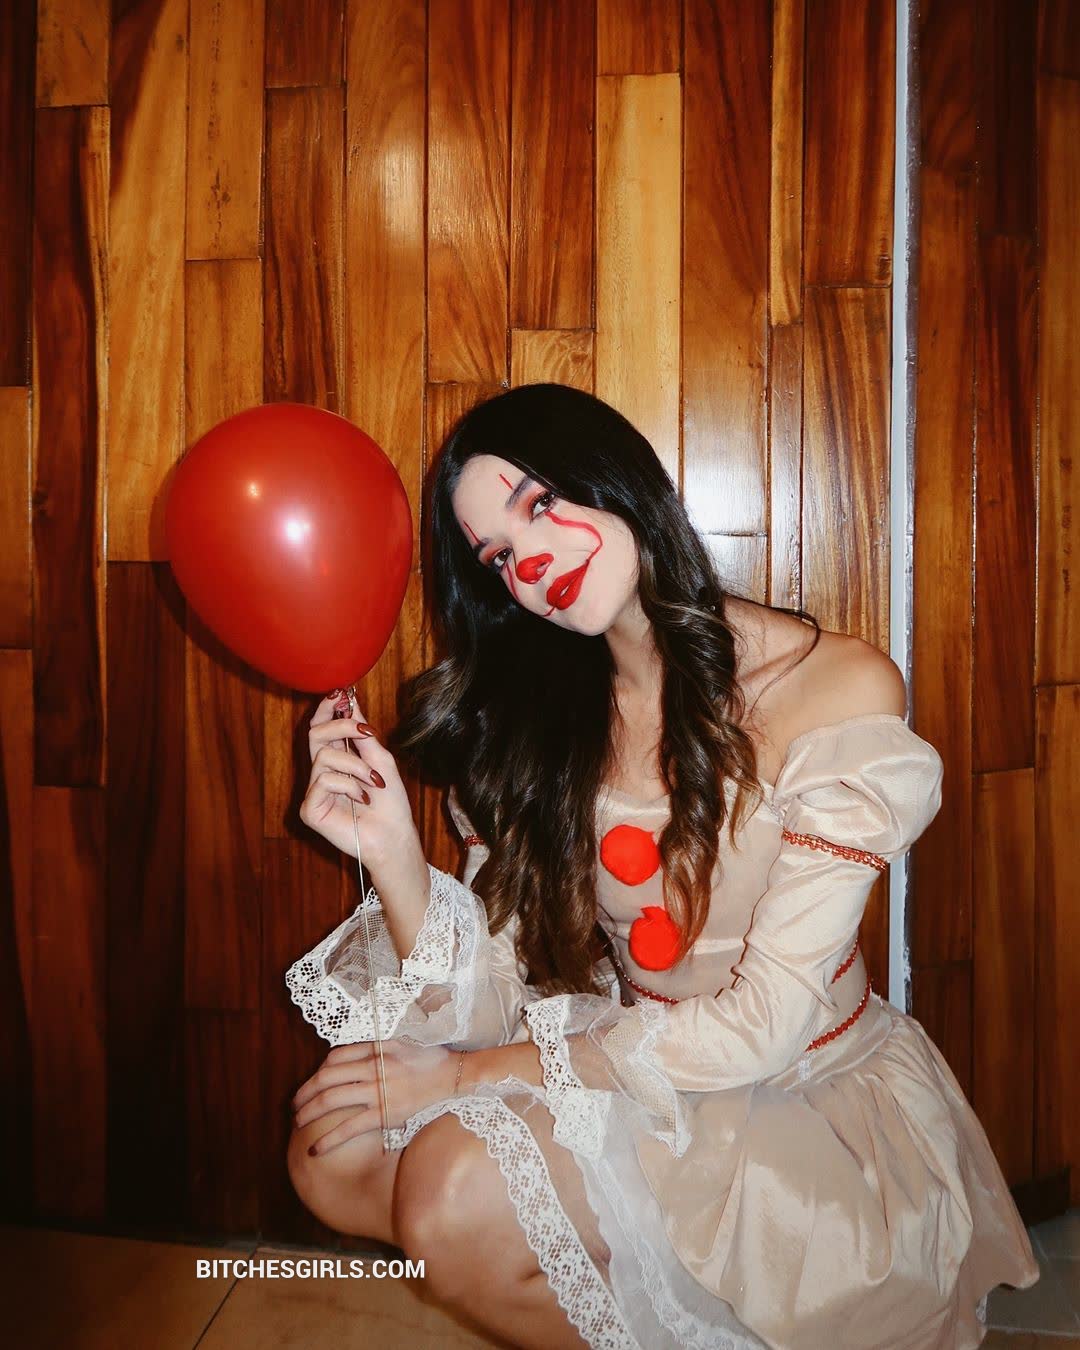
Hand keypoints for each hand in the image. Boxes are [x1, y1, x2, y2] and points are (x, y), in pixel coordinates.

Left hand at [292, 1040, 463, 1154]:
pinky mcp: (384, 1114)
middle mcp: (372, 1068)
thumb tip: (358, 1059)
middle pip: (325, 1078)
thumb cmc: (433, 1063)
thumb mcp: (404, 1046)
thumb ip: (380, 1050)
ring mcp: (377, 1090)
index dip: (318, 1071)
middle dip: (304, 1093)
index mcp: (376, 1050)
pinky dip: (329, 1138)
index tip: (313, 1083)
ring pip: (330, 1100)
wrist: (456, 1078)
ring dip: (308, 1112)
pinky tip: (315, 1149)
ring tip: (298, 1123)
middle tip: (295, 1105)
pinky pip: (348, 1127)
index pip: (335, 1057)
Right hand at [300, 691, 420, 868]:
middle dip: (340, 726)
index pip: (322, 728)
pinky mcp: (310, 809)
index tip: (340, 694)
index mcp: (337, 760)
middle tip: (364, 732)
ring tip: (374, 782)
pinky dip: (349, 786)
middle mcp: (321, 773)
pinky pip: (323, 780)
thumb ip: (362, 733)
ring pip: (323, 756)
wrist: (394, 835)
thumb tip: (350, 701)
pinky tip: (363, 799)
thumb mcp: (380, 759)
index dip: (326, 709)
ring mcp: (314, 792)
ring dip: (355, 765)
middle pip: (315, 734)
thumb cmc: (390, 802)